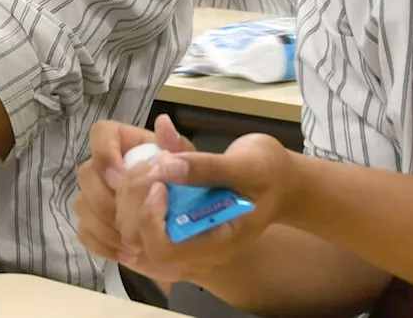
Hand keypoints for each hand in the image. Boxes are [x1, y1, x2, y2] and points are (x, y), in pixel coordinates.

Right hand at [74, 115, 193, 267]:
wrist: (193, 223)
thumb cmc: (192, 187)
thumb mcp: (193, 167)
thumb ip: (179, 147)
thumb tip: (164, 124)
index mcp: (128, 143)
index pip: (101, 133)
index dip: (105, 154)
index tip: (120, 178)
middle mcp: (107, 166)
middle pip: (86, 173)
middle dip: (105, 198)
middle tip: (130, 217)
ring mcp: (97, 196)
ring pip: (82, 205)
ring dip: (107, 224)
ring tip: (134, 240)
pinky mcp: (96, 224)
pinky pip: (85, 233)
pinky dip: (104, 244)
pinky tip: (128, 252)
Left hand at [114, 133, 291, 283]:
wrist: (282, 179)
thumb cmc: (269, 172)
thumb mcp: (246, 164)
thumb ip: (205, 167)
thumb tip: (163, 165)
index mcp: (217, 243)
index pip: (164, 250)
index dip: (149, 218)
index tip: (159, 182)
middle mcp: (197, 247)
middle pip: (142, 242)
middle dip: (135, 202)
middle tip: (148, 165)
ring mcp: (186, 235)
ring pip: (136, 231)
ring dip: (131, 195)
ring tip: (148, 163)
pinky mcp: (179, 220)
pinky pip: (144, 216)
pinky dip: (137, 192)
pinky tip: (149, 165)